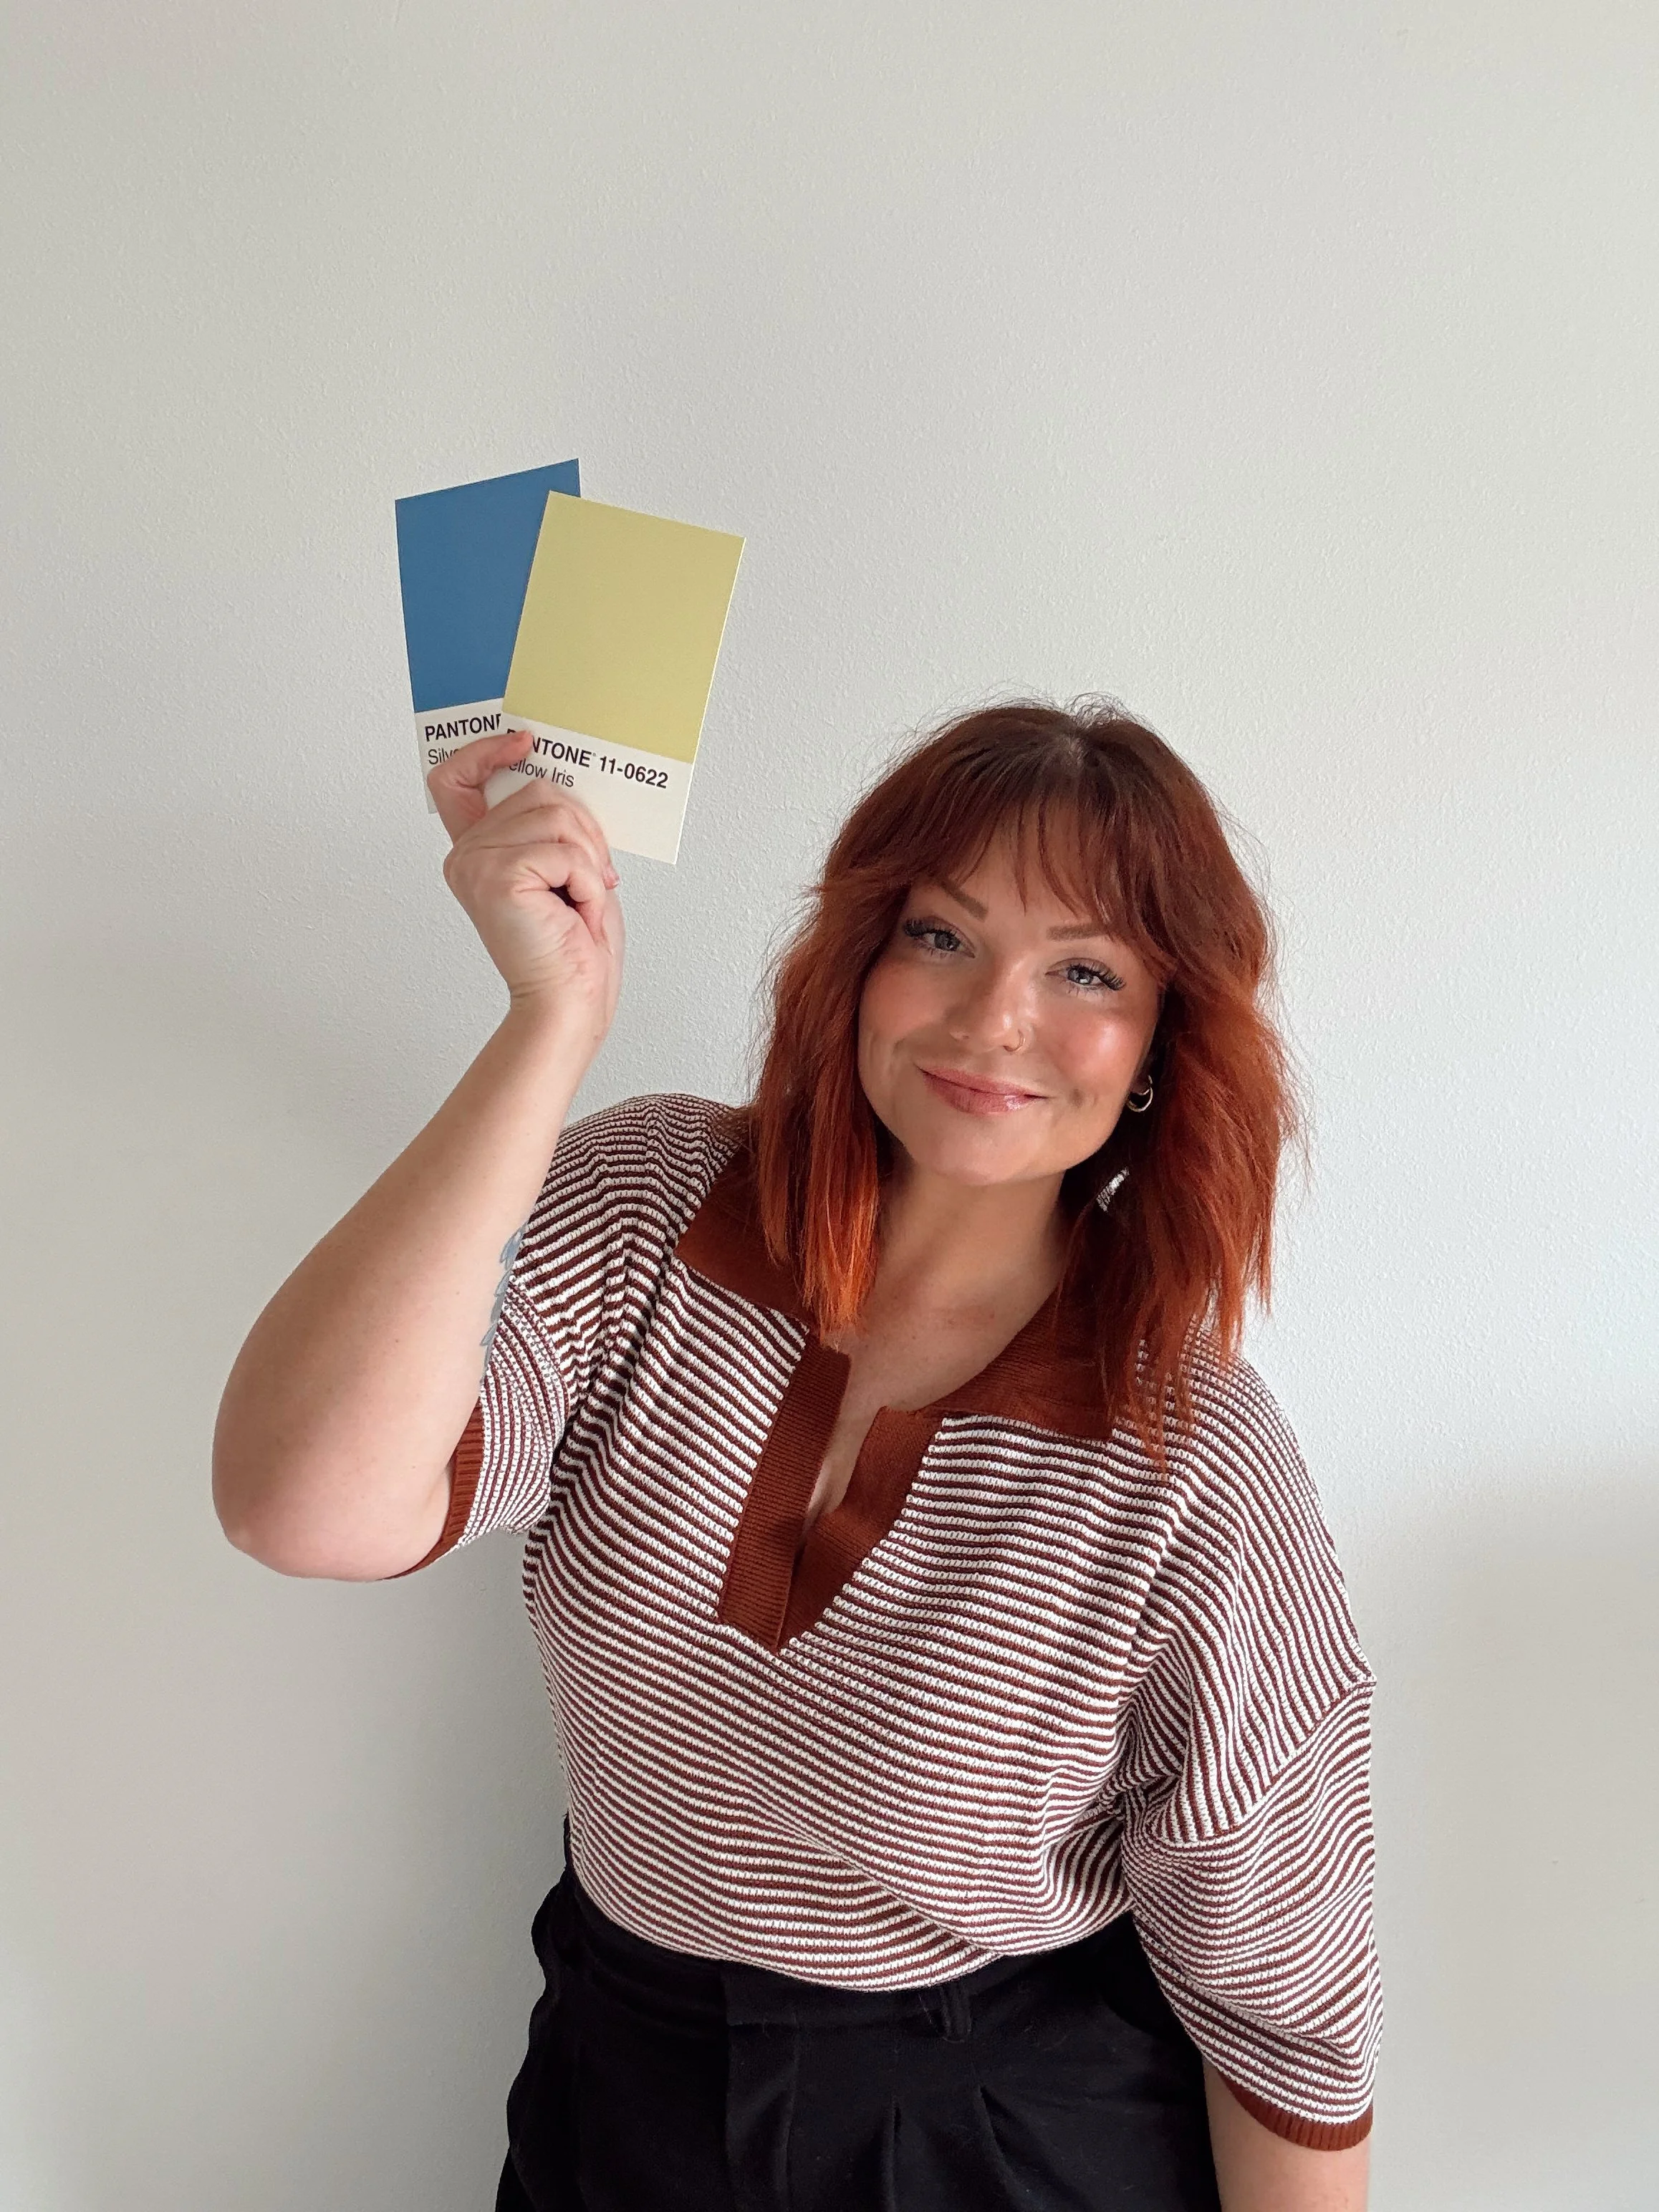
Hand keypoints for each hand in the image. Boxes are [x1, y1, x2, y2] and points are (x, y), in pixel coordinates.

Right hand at [428, 727, 625, 1046]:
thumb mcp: (565, 869)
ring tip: (579, 900)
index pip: (453, 779)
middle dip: (583, 830)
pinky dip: (588, 881)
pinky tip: (575, 911)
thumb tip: (560, 778)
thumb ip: (548, 825)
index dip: (485, 750)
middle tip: (590, 878)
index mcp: (477, 850)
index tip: (525, 742)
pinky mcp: (498, 876)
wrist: (570, 1004)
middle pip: (538, 790)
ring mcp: (476, 864)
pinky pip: (566, 850)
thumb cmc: (573, 949)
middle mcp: (466, 854)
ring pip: (558, 814)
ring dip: (589, 860)